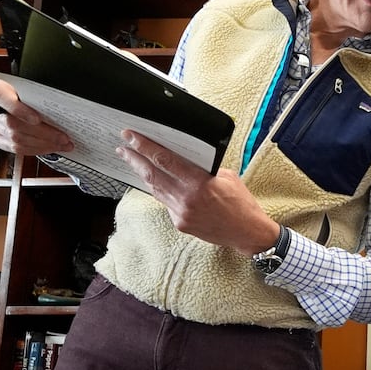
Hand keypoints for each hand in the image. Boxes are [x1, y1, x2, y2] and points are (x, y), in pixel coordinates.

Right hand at [0, 79, 74, 155]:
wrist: (11, 97)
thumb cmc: (24, 92)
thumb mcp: (29, 87)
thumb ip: (37, 95)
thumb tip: (58, 108)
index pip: (1, 98)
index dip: (19, 110)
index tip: (37, 119)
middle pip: (14, 124)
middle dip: (42, 133)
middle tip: (62, 137)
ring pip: (16, 140)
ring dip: (42, 145)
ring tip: (61, 144)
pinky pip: (15, 149)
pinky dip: (35, 149)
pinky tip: (49, 147)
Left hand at [115, 131, 277, 252]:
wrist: (247, 233)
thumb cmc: (241, 203)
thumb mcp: (226, 177)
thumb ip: (203, 168)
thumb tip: (184, 157)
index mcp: (199, 183)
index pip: (164, 160)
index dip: (144, 147)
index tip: (132, 137)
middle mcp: (186, 199)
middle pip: (152, 174)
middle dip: (134, 158)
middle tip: (123, 147)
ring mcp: (181, 213)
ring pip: (155, 189)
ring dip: (142, 174)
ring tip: (132, 161)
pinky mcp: (180, 223)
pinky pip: (165, 202)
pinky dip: (159, 190)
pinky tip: (155, 182)